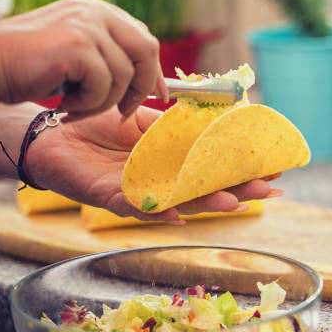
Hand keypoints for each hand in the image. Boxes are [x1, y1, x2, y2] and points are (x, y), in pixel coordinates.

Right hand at [0, 0, 167, 119]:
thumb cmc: (31, 67)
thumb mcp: (78, 56)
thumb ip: (110, 58)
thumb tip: (153, 83)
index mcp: (98, 11)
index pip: (144, 39)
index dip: (154, 70)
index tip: (160, 95)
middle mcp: (96, 12)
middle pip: (146, 51)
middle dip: (142, 88)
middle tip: (123, 111)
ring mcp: (86, 25)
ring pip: (124, 76)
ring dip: (103, 102)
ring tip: (76, 105)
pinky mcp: (77, 45)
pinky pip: (103, 86)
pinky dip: (87, 104)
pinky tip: (65, 102)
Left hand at [25, 106, 280, 222]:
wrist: (55, 127)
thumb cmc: (101, 122)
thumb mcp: (145, 118)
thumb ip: (176, 125)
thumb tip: (216, 119)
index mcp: (173, 162)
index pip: (215, 169)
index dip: (244, 170)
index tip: (276, 169)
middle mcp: (163, 182)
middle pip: (205, 190)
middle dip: (237, 190)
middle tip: (267, 189)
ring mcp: (140, 192)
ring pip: (179, 203)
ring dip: (207, 203)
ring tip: (234, 201)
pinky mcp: (111, 198)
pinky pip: (137, 207)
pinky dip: (158, 211)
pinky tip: (179, 212)